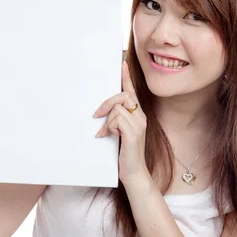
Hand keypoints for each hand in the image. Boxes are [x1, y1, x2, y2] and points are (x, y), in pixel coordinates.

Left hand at [93, 61, 147, 183]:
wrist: (134, 173)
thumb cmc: (125, 153)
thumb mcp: (118, 133)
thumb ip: (115, 120)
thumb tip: (101, 112)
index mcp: (137, 115)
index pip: (132, 92)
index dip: (127, 77)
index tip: (122, 63)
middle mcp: (141, 117)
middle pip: (123, 96)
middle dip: (107, 103)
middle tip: (96, 115)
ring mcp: (139, 124)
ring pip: (117, 109)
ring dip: (108, 122)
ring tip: (106, 134)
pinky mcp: (134, 132)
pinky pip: (117, 119)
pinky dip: (110, 128)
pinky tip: (110, 137)